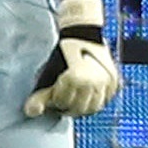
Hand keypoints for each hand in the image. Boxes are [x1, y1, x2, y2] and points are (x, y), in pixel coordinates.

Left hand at [25, 0, 121, 118]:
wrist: (81, 34)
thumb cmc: (61, 55)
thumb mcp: (47, 75)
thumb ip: (39, 96)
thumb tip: (31, 112)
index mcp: (76, 79)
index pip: (63, 104)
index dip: (54, 104)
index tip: (51, 99)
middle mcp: (94, 81)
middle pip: (80, 109)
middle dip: (68, 107)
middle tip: (62, 102)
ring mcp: (107, 81)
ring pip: (96, 107)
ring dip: (83, 106)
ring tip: (74, 100)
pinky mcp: (115, 80)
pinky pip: (107, 99)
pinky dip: (98, 100)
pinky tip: (87, 96)